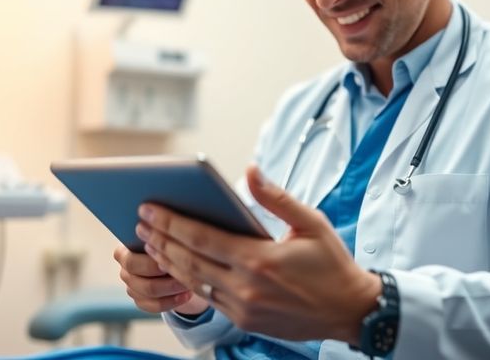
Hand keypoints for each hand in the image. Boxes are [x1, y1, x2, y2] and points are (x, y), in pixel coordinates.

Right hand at [114, 245, 210, 314]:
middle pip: (138, 278)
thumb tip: (171, 232)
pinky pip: (155, 306)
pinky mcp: (142, 302)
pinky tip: (186, 295)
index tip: (169, 261)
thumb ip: (164, 237)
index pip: (130, 259)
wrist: (181, 267)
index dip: (150, 262)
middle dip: (161, 273)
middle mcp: (125, 269)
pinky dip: (172, 301)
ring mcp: (132, 287)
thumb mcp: (167, 239)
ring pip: (148, 291)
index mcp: (124, 250)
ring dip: (171, 287)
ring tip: (188, 281)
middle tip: (183, 271)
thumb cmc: (173, 246)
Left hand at [136, 165, 381, 343]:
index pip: (202, 238)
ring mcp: (243, 307)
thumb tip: (251, 170)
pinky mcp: (245, 321)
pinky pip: (209, 298)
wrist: (350, 311)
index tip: (149, 209)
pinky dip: (189, 281)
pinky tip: (177, 266)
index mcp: (260, 258)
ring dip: (169, 262)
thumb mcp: (311, 222)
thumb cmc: (332, 263)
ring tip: (149, 243)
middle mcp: (246, 286)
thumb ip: (276, 197)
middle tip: (139, 223)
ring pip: (194, 282)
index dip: (171, 223)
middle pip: (189, 260)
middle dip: (160, 239)